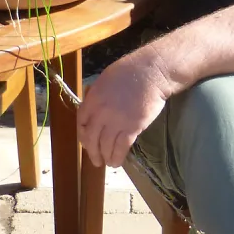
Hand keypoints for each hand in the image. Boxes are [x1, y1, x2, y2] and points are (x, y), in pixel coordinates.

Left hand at [77, 49, 170, 168]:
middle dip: (92, 152)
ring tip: (108, 163)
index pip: (81, 122)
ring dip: (105, 157)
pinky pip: (122, 147)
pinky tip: (117, 162)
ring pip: (106, 145)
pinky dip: (118, 156)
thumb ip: (96, 95)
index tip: (86, 142)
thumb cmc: (130, 71)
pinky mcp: (132, 127)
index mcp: (93, 99)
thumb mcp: (105, 79)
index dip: (83, 135)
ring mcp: (117, 121)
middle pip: (92, 138)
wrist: (152, 72)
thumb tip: (93, 107)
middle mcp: (102, 112)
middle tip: (96, 160)